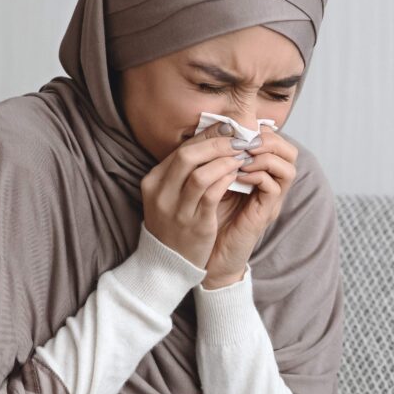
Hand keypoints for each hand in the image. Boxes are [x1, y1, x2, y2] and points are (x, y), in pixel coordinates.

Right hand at [140, 121, 245, 268]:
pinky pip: (211, 195)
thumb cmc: (174, 223)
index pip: (181, 149)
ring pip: (200, 174)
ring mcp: (176, 210)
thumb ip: (184, 170)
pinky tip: (236, 175)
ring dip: (224, 161)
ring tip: (240, 157)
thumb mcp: (168, 194)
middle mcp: (161, 194)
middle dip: (216, 144)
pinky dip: (225, 180)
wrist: (166, 264)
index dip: (207, 136)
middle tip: (238, 140)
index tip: (228, 129)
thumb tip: (213, 138)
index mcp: (152, 182)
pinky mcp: (194, 225)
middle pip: (187, 156)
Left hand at [202, 124, 297, 288]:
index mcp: (259, 173)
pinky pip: (274, 187)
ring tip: (241, 158)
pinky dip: (258, 176)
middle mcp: (271, 184)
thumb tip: (216, 127)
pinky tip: (238, 176)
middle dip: (268, 140)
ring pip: (288, 167)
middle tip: (244, 140)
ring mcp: (271, 200)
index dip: (261, 130)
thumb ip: (217, 157)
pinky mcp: (265, 213)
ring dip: (264, 157)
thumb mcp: (210, 179)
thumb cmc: (205, 215)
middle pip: (289, 151)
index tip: (237, 129)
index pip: (275, 142)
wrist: (206, 254)